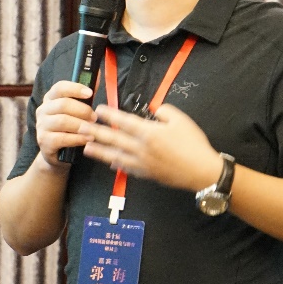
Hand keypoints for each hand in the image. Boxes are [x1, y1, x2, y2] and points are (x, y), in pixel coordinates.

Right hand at [34, 80, 97, 168]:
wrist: (58, 154)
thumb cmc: (70, 129)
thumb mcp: (78, 111)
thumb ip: (85, 96)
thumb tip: (97, 77)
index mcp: (50, 99)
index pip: (60, 87)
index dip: (75, 88)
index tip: (90, 93)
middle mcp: (43, 110)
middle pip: (63, 104)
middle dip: (82, 110)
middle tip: (95, 117)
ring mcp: (41, 126)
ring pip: (62, 121)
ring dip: (81, 124)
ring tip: (93, 129)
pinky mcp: (43, 141)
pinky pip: (62, 138)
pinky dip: (77, 138)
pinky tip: (87, 139)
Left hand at [79, 103, 222, 191]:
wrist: (202, 172)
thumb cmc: (194, 144)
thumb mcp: (181, 120)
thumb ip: (164, 111)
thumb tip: (153, 111)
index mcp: (149, 132)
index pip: (124, 121)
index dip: (110, 115)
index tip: (99, 109)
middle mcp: (141, 148)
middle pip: (114, 138)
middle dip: (96, 132)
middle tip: (80, 128)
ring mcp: (142, 163)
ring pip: (115, 155)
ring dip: (99, 151)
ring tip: (86, 146)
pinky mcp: (146, 174)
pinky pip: (125, 168)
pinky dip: (115, 163)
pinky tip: (108, 161)